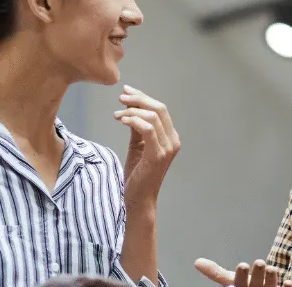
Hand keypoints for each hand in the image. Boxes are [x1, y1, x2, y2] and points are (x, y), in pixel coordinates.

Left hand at [115, 85, 179, 200]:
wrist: (138, 199)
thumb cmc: (138, 175)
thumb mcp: (137, 145)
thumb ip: (137, 128)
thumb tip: (131, 108)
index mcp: (170, 137)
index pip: (160, 109)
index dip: (143, 97)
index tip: (126, 91)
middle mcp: (173, 141)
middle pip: (159, 109)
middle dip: (138, 99)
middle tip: (121, 97)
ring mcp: (167, 148)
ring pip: (153, 116)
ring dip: (133, 110)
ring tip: (117, 113)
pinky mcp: (158, 155)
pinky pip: (148, 129)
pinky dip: (134, 120)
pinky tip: (122, 120)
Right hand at [194, 258, 291, 286]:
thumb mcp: (230, 282)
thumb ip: (215, 272)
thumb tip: (197, 262)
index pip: (239, 283)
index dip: (241, 276)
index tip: (242, 265)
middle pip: (255, 285)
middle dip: (257, 275)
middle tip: (259, 263)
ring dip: (272, 278)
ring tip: (272, 269)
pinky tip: (289, 282)